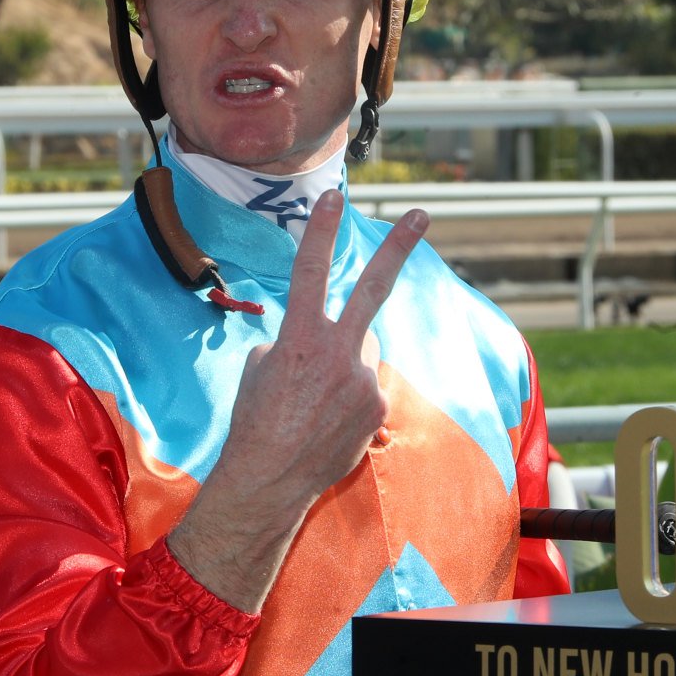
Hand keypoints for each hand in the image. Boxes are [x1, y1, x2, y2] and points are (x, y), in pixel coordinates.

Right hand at [168, 192, 428, 612]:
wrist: (270, 479)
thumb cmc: (254, 422)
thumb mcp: (259, 368)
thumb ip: (291, 342)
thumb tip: (315, 342)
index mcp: (299, 337)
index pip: (311, 271)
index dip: (321, 231)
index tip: (334, 196)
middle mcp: (337, 352)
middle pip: (373, 287)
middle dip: (398, 247)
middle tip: (421, 215)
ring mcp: (362, 380)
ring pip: (361, 352)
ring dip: (345, 365)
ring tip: (316, 402)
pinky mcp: (377, 406)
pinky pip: (366, 387)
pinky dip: (350, 397)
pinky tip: (327, 421)